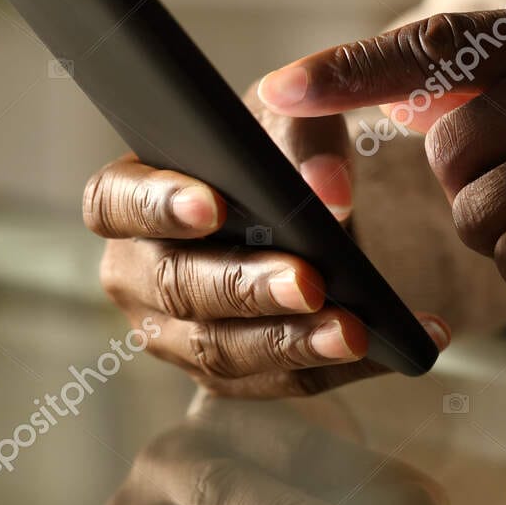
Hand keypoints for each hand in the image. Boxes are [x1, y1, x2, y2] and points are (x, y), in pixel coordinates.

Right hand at [85, 85, 448, 396]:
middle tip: (309, 280)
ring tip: (355, 330)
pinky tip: (392, 350)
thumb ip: (306, 141)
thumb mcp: (288, 122)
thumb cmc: (271, 156)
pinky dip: (338, 369)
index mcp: (127, 198)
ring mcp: (174, 335)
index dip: (155, 205)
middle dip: (246, 287)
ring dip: (292, 343)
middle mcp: (136, 274)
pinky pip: (279, 382)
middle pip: (177, 287)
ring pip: (223, 350)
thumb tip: (330, 193)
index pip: (114, 203)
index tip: (213, 205)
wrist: (298, 213)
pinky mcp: (227, 377)